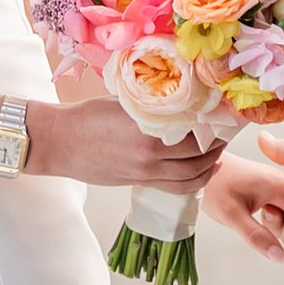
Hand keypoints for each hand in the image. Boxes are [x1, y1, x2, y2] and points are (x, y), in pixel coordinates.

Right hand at [28, 92, 224, 191]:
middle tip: (226, 131)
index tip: (226, 114)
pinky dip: (194, 180)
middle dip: (217, 144)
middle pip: (199, 155)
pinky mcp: (138, 182)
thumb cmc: (85, 116)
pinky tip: (202, 170)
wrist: (57, 142)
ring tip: (217, 151)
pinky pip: (176, 186)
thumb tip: (181, 97)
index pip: (196, 130)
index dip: (215, 124)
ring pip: (191, 176)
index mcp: (148, 131)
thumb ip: (154, 105)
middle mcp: (150, 155)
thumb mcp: (124, 103)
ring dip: (210, 164)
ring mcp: (145, 173)